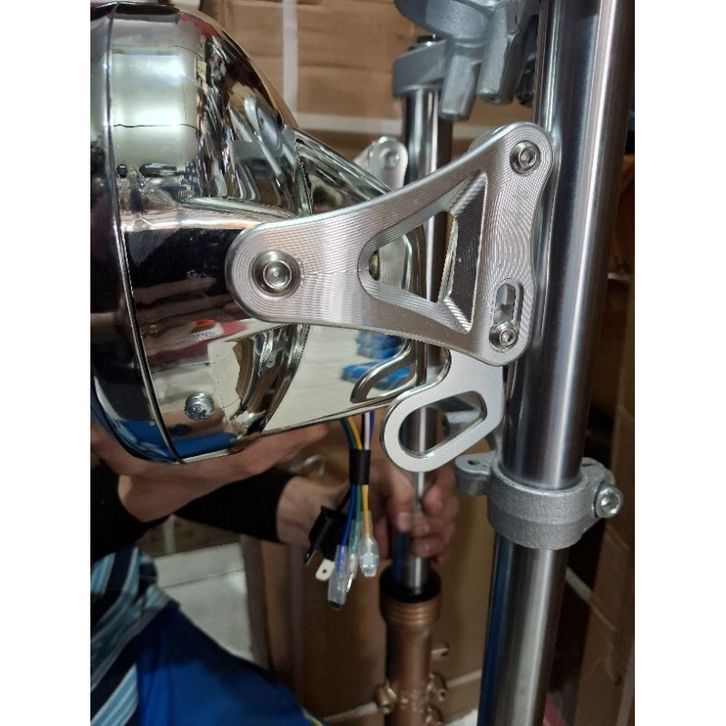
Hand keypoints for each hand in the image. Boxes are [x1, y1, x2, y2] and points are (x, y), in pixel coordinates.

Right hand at [91, 420, 328, 521]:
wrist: (145, 496)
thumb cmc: (140, 477)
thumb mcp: (124, 456)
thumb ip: (106, 441)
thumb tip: (89, 426)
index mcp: (209, 468)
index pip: (253, 459)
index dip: (284, 445)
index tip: (315, 429)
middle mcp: (227, 464)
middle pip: (271, 452)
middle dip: (299, 435)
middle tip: (329, 407)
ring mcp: (232, 460)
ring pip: (270, 447)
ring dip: (293, 432)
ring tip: (318, 404)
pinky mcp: (232, 455)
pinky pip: (261, 443)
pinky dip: (279, 431)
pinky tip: (291, 410)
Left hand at [368, 458, 457, 565]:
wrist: (348, 511)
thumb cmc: (364, 487)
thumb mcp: (376, 477)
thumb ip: (395, 492)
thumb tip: (405, 523)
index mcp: (421, 471)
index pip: (445, 475)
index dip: (443, 490)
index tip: (428, 505)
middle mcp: (431, 493)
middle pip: (450, 506)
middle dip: (433, 522)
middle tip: (411, 530)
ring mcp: (431, 517)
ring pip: (448, 528)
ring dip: (433, 541)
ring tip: (414, 548)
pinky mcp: (426, 538)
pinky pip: (443, 548)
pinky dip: (437, 554)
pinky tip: (432, 559)